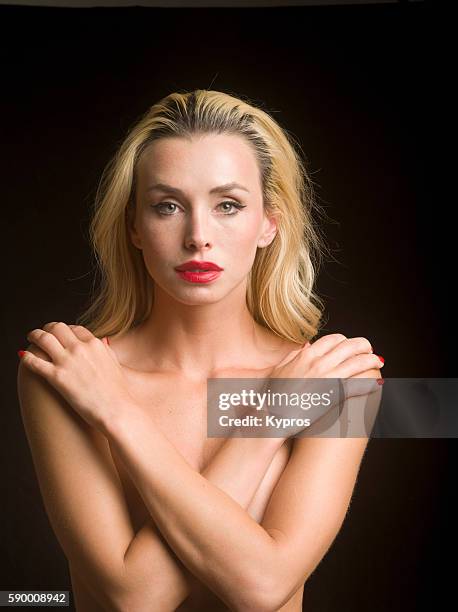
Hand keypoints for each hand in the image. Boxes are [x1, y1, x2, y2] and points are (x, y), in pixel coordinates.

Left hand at [20, 322, 136, 432]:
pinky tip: (24, 356)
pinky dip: (27, 357)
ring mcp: (67, 362)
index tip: (61, 334)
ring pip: (43, 339)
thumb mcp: (115, 364)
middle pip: (58, 328)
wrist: (116, 410)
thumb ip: (106, 350)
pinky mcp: (56, 378)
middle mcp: (80, 349)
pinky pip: (34, 362)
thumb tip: (103, 341)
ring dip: (35, 336)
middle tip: (43, 332)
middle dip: (48, 328)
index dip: (66, 329)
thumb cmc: (119, 392)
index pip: (75, 328)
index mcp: (94, 344)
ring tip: (31, 338)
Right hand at [259, 334, 383, 438]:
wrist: (273, 417)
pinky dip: (369, 384)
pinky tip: (377, 384)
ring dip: (371, 360)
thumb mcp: (279, 370)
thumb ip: (292, 355)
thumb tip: (306, 345)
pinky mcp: (333, 395)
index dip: (345, 340)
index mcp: (306, 355)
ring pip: (357, 363)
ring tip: (378, 361)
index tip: (350, 344)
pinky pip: (357, 386)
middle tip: (369, 349)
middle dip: (363, 345)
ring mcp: (327, 378)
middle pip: (349, 346)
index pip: (333, 339)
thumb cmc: (273, 396)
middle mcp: (318, 363)